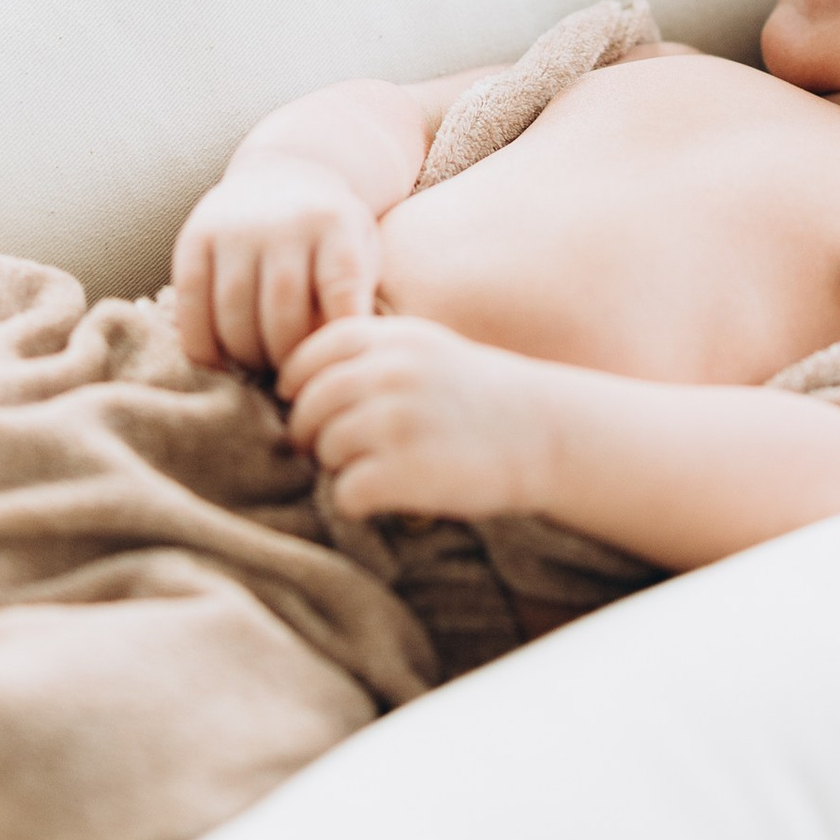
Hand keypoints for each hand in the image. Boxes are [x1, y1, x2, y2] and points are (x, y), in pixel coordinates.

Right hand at [171, 154, 380, 372]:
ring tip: (258, 365)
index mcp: (335, 223)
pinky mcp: (195, 236)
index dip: (336, 339)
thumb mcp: (360, 250)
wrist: (283, 170)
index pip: (340, 293)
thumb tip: (339, 359)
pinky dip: (201, 344)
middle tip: (290, 374)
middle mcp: (284, 221)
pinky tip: (218, 360)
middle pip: (282, 313)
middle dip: (285, 357)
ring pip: (234, 312)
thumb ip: (357, 298)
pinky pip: (191, 304)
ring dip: (245, 355)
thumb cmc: (330, 234)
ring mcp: (236, 226)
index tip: (331, 364)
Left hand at [279, 315, 557, 522]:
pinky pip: (345, 493)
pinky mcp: (403, 473)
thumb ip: (369, 353)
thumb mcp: (425, 349)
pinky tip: (386, 496)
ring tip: (375, 469)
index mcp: (392, 338)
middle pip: (308, 406)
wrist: (543, 433)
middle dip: (312, 432)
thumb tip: (296, 383)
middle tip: (332, 449)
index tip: (306, 404)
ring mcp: (396, 423)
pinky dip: (358, 502)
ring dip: (340, 467)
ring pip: (325, 449)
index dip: (298, 384)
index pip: (308, 354)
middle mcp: (390, 374)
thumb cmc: (478, 395)